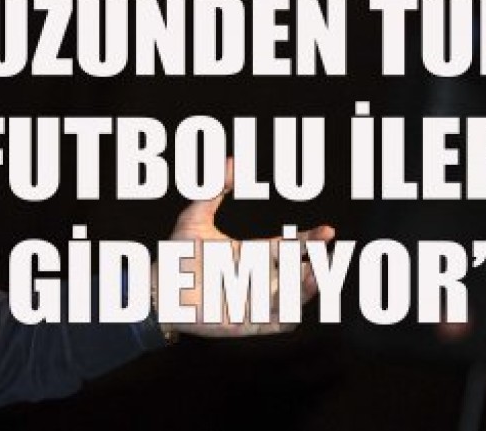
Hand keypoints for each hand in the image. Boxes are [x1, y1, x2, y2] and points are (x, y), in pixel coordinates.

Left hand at [156, 158, 334, 337]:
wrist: (158, 287)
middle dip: (318, 264)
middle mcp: (262, 278)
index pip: (291, 246)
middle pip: (300, 272)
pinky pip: (280, 323)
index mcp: (255, 254)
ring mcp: (258, 302)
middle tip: (327, 253)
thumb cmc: (177, 254)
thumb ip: (214, 188)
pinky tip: (295, 301)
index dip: (311, 240)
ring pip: (295, 298)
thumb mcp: (197, 216)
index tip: (327, 230)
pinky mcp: (250, 324)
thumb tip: (232, 161)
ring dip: (309, 288)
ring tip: (314, 274)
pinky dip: (291, 314)